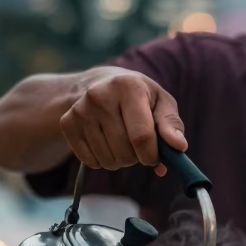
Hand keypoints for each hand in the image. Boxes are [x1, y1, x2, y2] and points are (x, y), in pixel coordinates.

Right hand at [59, 71, 186, 174]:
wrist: (101, 84)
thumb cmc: (140, 98)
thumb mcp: (161, 103)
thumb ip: (171, 124)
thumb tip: (178, 146)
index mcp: (128, 86)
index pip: (142, 137)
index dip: (151, 156)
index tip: (155, 158)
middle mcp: (100, 95)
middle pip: (124, 152)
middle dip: (136, 158)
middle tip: (137, 146)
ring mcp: (81, 109)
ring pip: (107, 160)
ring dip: (119, 161)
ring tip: (121, 142)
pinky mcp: (67, 123)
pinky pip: (90, 161)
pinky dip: (101, 161)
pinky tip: (105, 143)